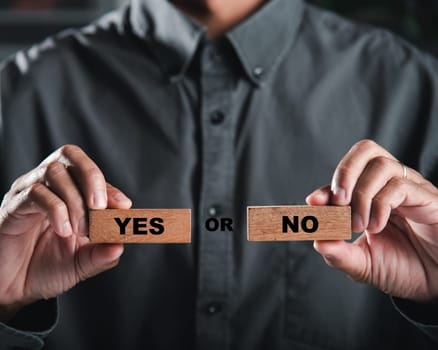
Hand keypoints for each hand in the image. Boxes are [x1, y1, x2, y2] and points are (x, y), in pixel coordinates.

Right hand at [0, 145, 131, 319]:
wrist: (12, 289)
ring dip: (75, 200)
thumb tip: (120, 244)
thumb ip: (102, 254)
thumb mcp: (82, 263)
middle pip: (71, 155)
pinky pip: (36, 193)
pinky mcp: (13, 205)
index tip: (123, 206)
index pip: (91, 175)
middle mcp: (49, 186)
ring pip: (55, 172)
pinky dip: (56, 210)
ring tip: (80, 230)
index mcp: (70, 193)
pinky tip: (63, 231)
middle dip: (92, 177)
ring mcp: (29, 192)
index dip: (110, 187)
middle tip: (100, 206)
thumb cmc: (46, 269)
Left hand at [307, 139, 437, 300]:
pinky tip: (378, 226)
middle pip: (366, 150)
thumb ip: (338, 253)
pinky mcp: (428, 197)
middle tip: (338, 203)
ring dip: (362, 194)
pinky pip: (400, 185)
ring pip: (381, 165)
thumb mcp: (363, 264)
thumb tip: (316, 241)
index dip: (327, 186)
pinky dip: (380, 204)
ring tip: (360, 225)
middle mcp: (390, 185)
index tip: (313, 202)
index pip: (346, 176)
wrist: (436, 284)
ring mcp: (411, 189)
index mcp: (372, 195)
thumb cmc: (403, 270)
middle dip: (344, 172)